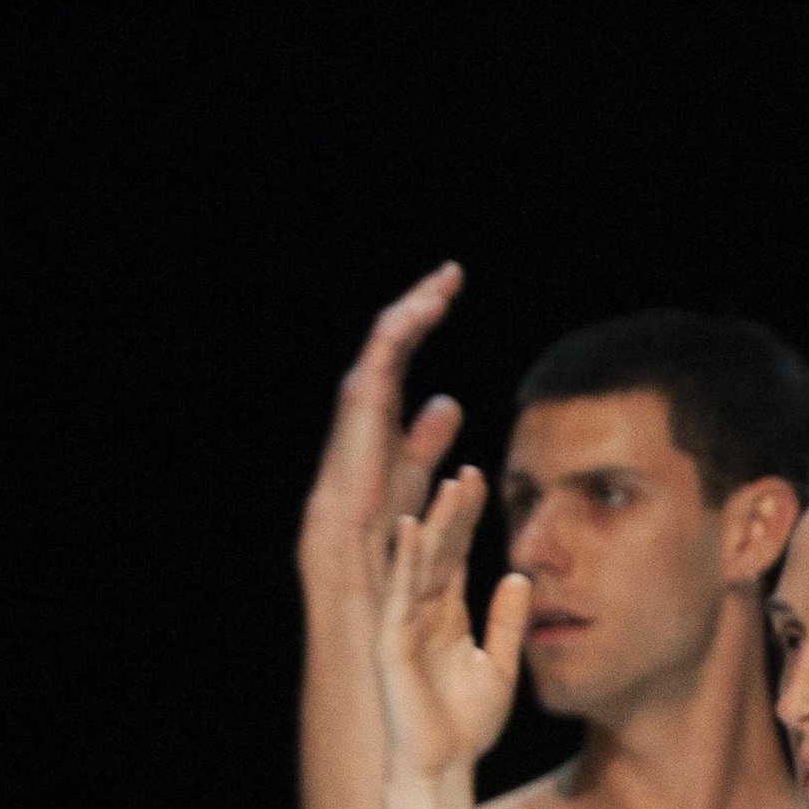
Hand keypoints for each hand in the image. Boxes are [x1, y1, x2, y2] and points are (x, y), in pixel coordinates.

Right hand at [299, 265, 466, 594]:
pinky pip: (384, 350)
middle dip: (422, 301)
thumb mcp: (417, 465)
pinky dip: (406, 325)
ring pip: (387, 335)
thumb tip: (448, 402)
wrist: (357, 535)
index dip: (424, 321)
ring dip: (416, 305)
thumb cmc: (384, 511)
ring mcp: (362, 394)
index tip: (449, 294)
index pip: (403, 351)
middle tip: (451, 273)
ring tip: (445, 282)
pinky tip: (429, 306)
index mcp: (381, 405)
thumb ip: (429, 435)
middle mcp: (368, 393)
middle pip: (395, 334)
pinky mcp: (362, 399)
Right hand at [374, 465, 529, 781]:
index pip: (457, 556)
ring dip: (434, 526)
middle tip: (468, 470)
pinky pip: (399, 595)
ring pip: (420, 565)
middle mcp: (422, 614)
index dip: (468, 521)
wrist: (444, 766)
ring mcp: (403, 626)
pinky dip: (406, 562)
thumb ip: (508, 622)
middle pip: (439, 552)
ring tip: (449, 487)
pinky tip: (414, 530)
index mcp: (448, 616)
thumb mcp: (501, 665)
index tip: (481, 480)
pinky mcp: (391, 644)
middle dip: (453, 513)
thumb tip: (520, 579)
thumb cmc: (469, 723)